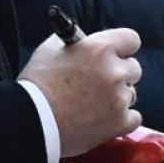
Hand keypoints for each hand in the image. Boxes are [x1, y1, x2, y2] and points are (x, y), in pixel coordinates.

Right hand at [19, 27, 142, 156]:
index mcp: (100, 48)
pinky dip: (121, 120)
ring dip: (118, 98)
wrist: (30, 122)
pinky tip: (101, 120)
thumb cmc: (36, 85)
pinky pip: (133, 117)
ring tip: (93, 105)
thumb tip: (84, 40)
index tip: (117, 54)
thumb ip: (74, 42)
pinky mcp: (119, 122)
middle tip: (100, 83)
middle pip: (133, 68)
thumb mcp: (50, 50)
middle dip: (119, 74)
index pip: (131, 39)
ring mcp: (119, 98)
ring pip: (131, 94)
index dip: (123, 47)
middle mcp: (114, 71)